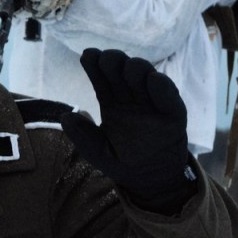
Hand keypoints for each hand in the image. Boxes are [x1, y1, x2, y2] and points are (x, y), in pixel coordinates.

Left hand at [60, 49, 191, 203]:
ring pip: (144, 75)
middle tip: (106, 59)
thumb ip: (83, 136)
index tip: (88, 55)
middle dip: (113, 60)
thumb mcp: (98, 152)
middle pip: (121, 70)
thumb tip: (65, 117)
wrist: (152, 181)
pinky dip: (161, 86)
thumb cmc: (123, 162)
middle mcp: (130, 97)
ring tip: (129, 68)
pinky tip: (154, 80)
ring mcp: (151, 102)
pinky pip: (168, 96)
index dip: (93, 64)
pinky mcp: (173, 112)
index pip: (100, 77)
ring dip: (136, 68)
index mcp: (111, 102)